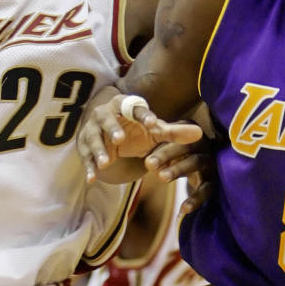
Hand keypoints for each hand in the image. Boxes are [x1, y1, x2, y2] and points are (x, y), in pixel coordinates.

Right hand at [77, 90, 202, 182]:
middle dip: (113, 129)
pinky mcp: (84, 146)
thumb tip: (200, 133)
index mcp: (125, 106)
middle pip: (107, 119)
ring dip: (99, 150)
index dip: (143, 115)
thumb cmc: (136, 129)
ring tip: (106, 163)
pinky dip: (89, 167)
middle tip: (120, 139)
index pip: (134, 108)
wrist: (109, 131)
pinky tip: (92, 179)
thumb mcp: (153, 130)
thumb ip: (174, 132)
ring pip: (93, 139)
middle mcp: (105, 114)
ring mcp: (92, 130)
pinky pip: (85, 157)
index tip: (153, 123)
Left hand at [145, 135, 216, 215]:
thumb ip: (156, 139)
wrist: (193, 167)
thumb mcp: (166, 144)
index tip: (146, 159)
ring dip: (179, 170)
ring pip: (196, 163)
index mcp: (191, 131)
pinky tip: (184, 209)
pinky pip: (207, 189)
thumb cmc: (174, 153)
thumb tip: (134, 135)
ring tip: (161, 178)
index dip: (163, 146)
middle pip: (187, 147)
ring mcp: (211, 162)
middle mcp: (204, 143)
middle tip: (149, 165)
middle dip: (167, 155)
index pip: (178, 135)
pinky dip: (196, 199)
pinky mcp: (214, 180)